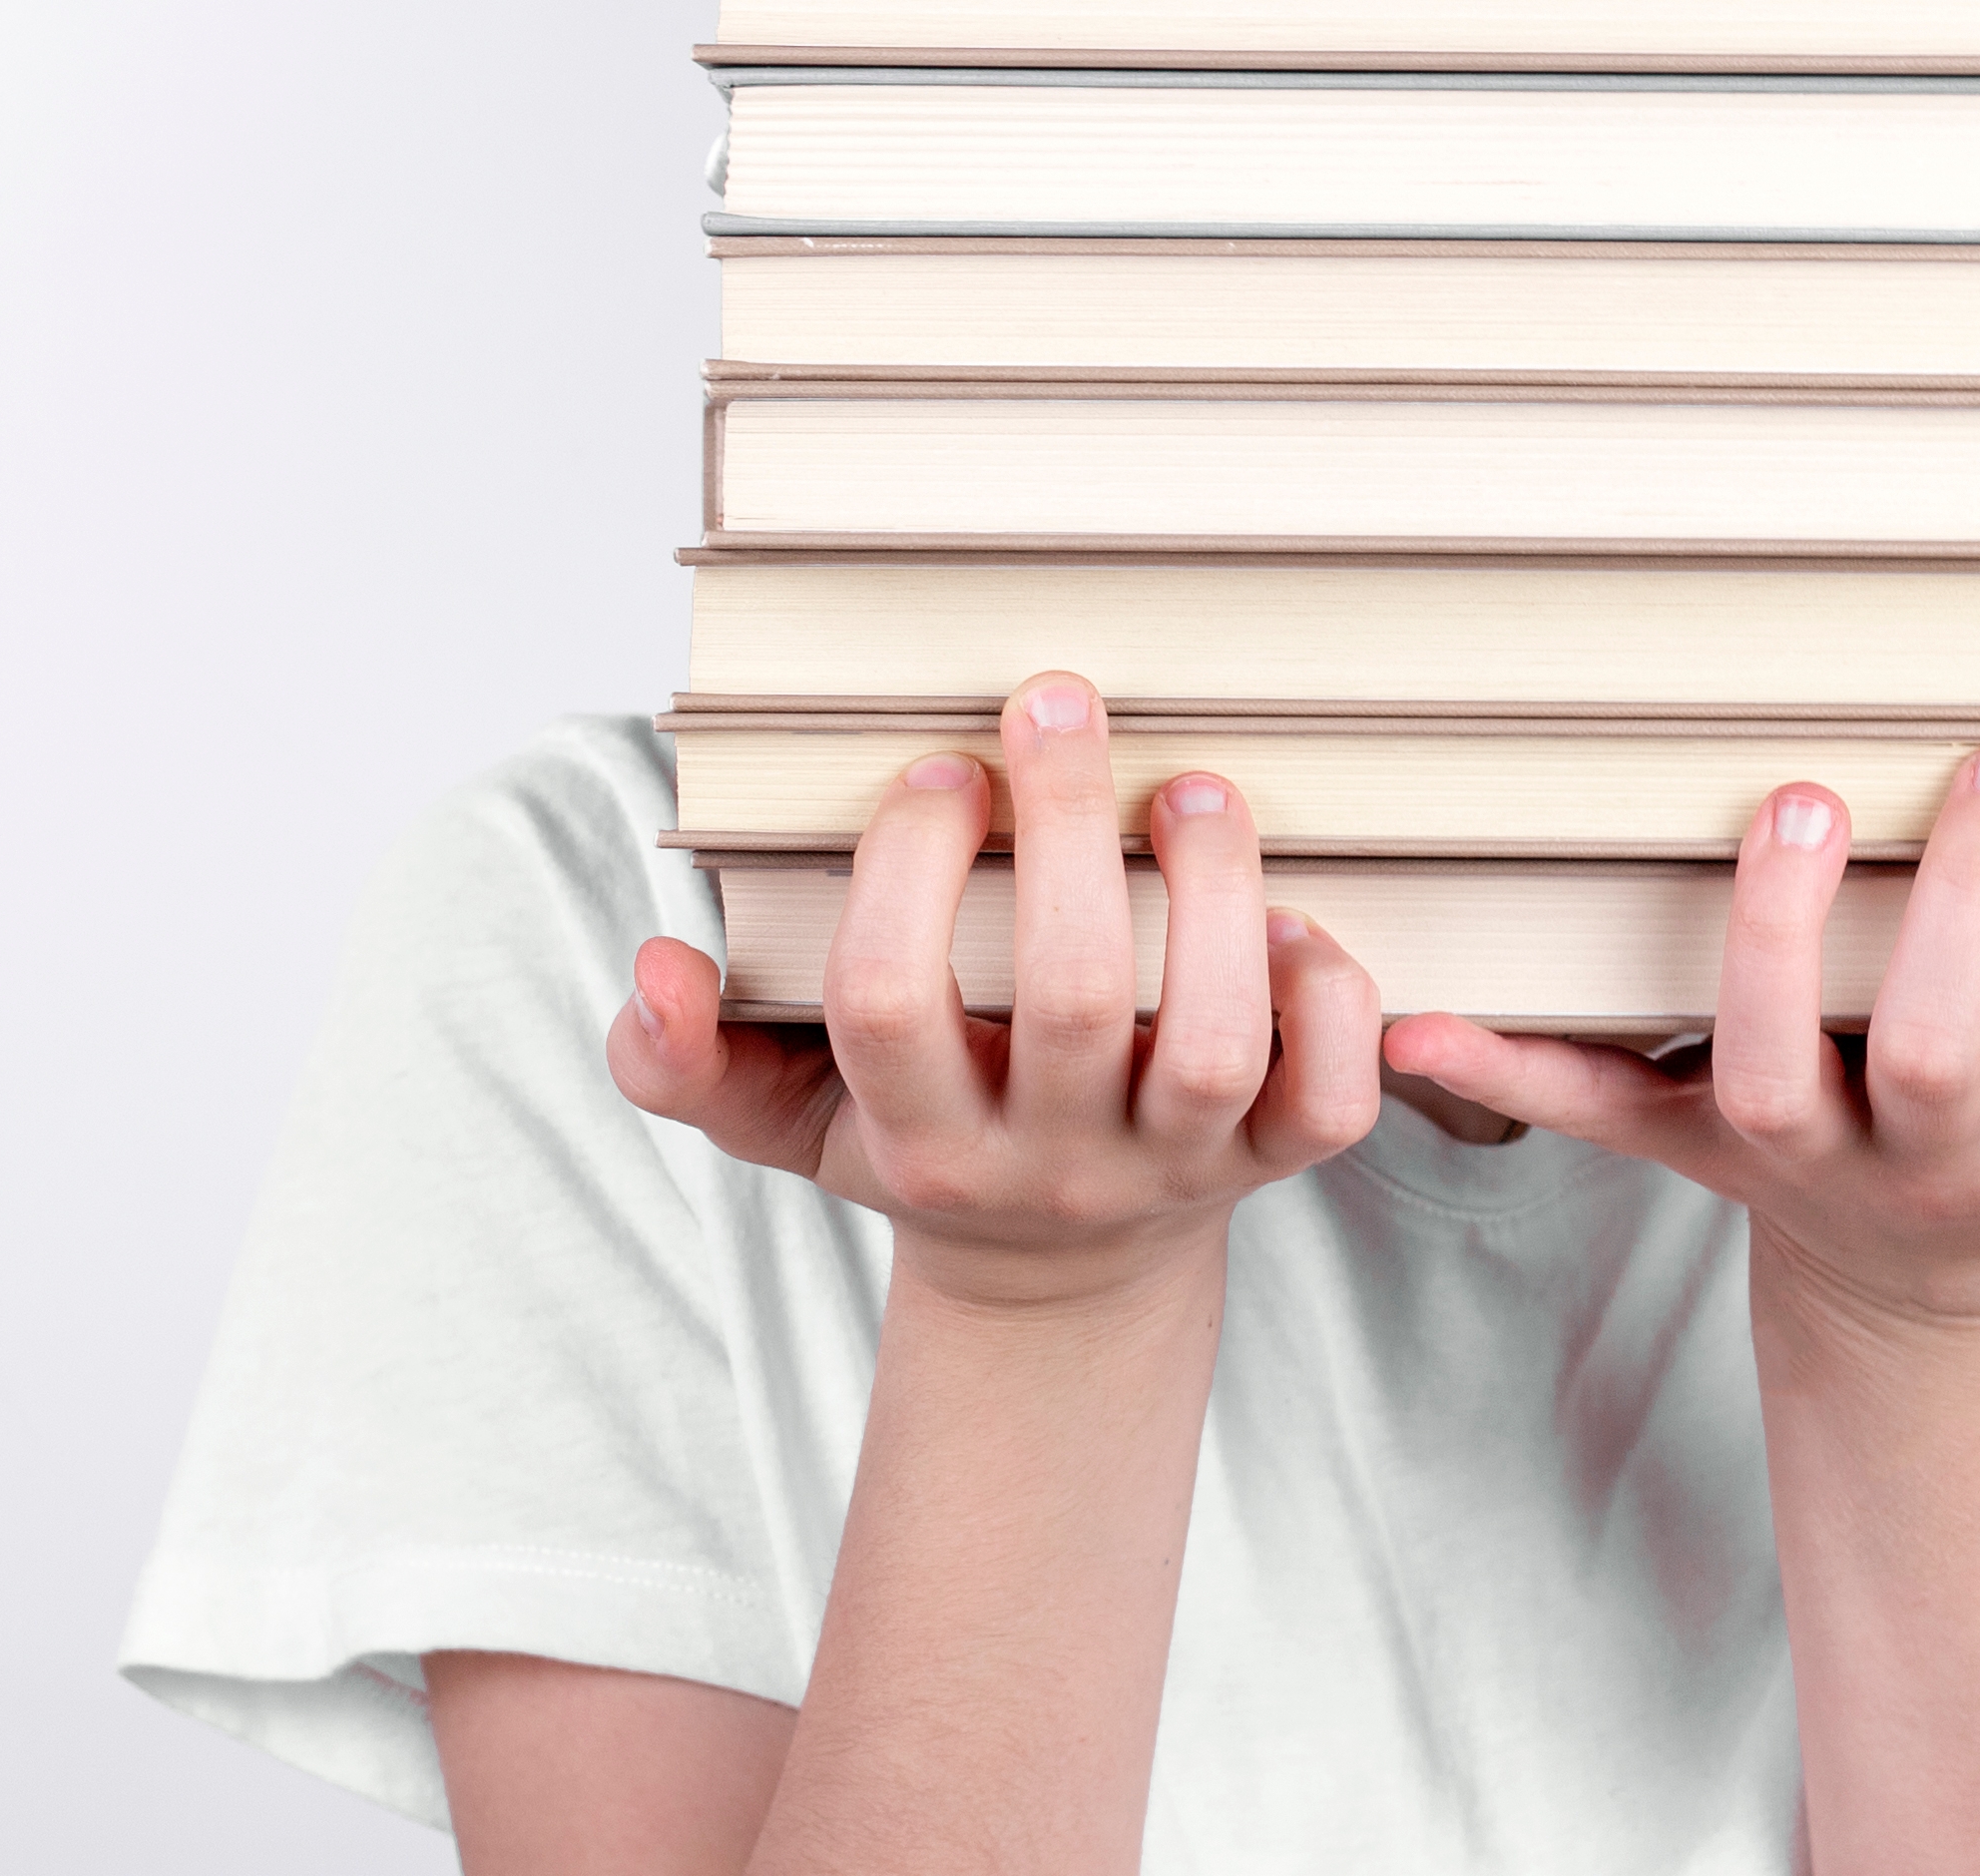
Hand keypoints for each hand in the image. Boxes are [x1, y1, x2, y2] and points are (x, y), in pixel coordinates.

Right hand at [610, 676, 1382, 1312]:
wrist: (1058, 1277)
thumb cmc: (913, 1140)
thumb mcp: (781, 1118)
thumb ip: (685, 1057)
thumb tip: (648, 964)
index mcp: (918, 1138)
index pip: (890, 1004)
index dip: (908, 874)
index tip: (933, 766)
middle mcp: (1048, 1160)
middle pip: (1070, 1001)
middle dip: (1069, 832)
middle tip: (1057, 702)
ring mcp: (1171, 1166)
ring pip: (1213, 1045)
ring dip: (1217, 898)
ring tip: (1191, 787)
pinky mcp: (1272, 1163)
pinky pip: (1328, 1103)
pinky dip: (1331, 1004)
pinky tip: (1293, 916)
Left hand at [1386, 752, 1979, 1334]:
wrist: (1950, 1278)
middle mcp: (1934, 1156)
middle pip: (1942, 1056)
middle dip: (1970, 909)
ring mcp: (1803, 1154)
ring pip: (1764, 1077)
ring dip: (1768, 945)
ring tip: (1804, 802)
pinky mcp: (1692, 1144)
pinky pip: (1592, 1115)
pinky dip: (1508, 1073)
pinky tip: (1424, 1021)